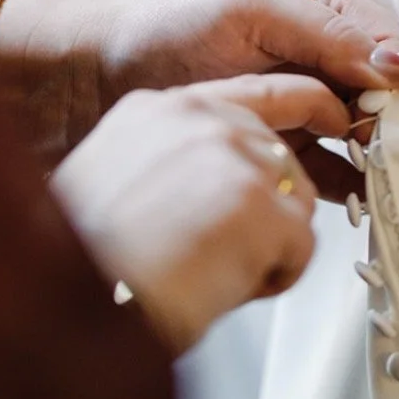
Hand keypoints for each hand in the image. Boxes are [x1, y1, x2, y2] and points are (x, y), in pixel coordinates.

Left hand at [0, 0, 398, 192]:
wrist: (91, 76)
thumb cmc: (166, 25)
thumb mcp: (252, 9)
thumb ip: (326, 34)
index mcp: (317, 5)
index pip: (384, 41)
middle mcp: (315, 54)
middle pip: (380, 93)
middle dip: (395, 123)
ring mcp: (297, 104)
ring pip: (359, 135)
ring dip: (376, 159)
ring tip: (388, 188)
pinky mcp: (277, 147)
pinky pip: (327, 170)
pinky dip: (346, 187)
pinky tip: (358, 205)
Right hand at [51, 73, 345, 354]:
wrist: (68, 305)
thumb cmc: (87, 260)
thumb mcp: (116, 180)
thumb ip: (170, 161)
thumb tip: (212, 185)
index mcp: (158, 109)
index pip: (252, 94)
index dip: (295, 111)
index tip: (329, 119)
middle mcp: (199, 121)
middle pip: (280, 154)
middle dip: (271, 208)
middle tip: (226, 249)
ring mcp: (234, 159)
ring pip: (297, 202)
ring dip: (269, 247)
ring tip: (209, 272)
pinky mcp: (262, 207)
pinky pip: (302, 248)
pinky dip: (274, 278)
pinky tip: (223, 285)